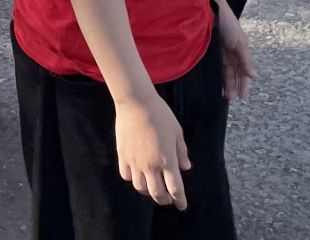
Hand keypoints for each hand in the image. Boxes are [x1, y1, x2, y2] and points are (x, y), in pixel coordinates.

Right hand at [114, 91, 189, 209]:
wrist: (136, 103)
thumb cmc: (160, 114)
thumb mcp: (177, 132)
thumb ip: (181, 152)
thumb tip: (186, 168)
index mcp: (167, 160)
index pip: (175, 188)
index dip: (179, 200)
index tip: (182, 206)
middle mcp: (151, 165)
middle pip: (157, 193)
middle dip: (164, 200)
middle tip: (168, 199)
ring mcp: (135, 162)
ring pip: (141, 188)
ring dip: (148, 192)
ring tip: (153, 188)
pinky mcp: (123, 156)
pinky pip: (126, 176)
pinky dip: (133, 179)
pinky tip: (137, 175)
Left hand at [214, 1, 254, 100]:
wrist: (212, 8)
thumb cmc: (228, 22)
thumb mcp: (240, 41)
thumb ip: (246, 59)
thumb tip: (254, 76)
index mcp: (239, 49)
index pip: (243, 70)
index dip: (243, 83)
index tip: (242, 96)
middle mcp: (230, 51)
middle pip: (233, 72)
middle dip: (234, 85)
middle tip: (232, 98)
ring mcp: (220, 51)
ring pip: (224, 71)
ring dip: (226, 83)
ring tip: (225, 95)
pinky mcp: (210, 50)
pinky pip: (216, 66)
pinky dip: (217, 75)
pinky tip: (216, 83)